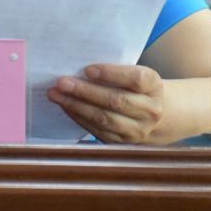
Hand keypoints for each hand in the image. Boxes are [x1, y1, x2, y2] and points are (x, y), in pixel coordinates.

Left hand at [47, 64, 163, 143]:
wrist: (152, 113)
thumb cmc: (133, 86)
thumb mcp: (133, 72)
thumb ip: (114, 70)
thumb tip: (78, 68)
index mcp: (154, 85)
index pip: (135, 79)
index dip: (111, 74)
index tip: (87, 69)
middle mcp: (150, 110)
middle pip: (116, 100)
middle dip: (85, 91)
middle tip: (61, 82)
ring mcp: (138, 129)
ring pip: (104, 118)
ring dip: (76, 106)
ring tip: (56, 94)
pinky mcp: (123, 142)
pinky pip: (98, 130)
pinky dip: (78, 117)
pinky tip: (65, 106)